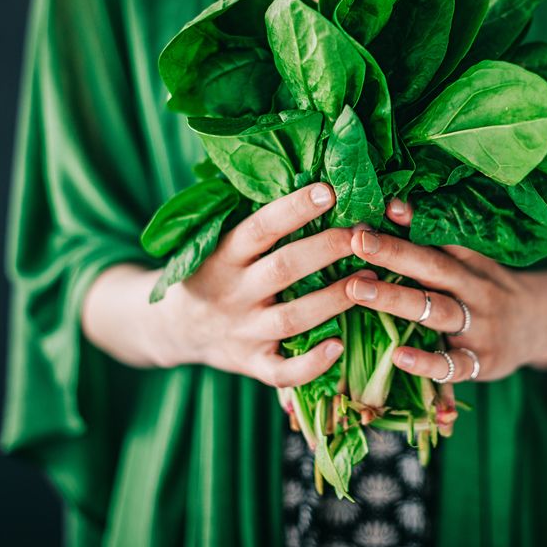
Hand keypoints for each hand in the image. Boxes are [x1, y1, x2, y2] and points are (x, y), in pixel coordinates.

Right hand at [92, 183, 369, 386]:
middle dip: (328, 249)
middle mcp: (233, 292)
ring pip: (293, 318)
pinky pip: (283, 372)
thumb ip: (260, 224)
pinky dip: (312, 363)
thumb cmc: (214, 273)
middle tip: (366, 234)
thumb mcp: (221, 243)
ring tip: (373, 280)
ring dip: (335, 299)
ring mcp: (242, 331)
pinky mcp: (251, 365)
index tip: (329, 190)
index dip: (294, 209)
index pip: (260, 227)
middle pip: (284, 269)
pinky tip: (340, 346)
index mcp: (223, 255)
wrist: (174, 328)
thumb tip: (312, 174)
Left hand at [343, 199, 546, 382]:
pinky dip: (426, 362)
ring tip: (357, 289)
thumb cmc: (488, 290)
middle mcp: (476, 290)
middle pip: (434, 268)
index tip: (383, 206)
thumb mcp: (471, 263)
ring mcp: (480, 327)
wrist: (542, 327)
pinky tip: (397, 356)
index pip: (442, 238)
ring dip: (396, 299)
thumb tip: (391, 206)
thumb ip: (435, 242)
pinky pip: (453, 365)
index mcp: (472, 263)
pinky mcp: (481, 363)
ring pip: (437, 311)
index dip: (413, 222)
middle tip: (357, 241)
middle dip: (394, 253)